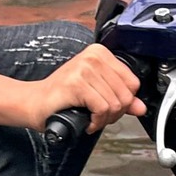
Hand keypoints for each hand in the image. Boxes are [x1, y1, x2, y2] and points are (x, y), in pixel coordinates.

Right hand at [22, 44, 145, 131]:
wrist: (35, 103)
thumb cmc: (62, 98)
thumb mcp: (97, 94)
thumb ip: (120, 98)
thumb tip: (140, 107)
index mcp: (100, 54)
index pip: (133, 83)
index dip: (124, 102)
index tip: (108, 108)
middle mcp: (93, 57)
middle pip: (126, 95)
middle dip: (115, 114)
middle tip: (99, 117)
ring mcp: (84, 68)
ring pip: (115, 103)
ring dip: (104, 120)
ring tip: (91, 119)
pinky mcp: (76, 83)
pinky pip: (102, 108)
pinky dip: (96, 122)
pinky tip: (87, 122)